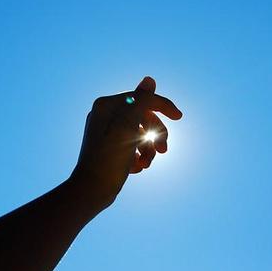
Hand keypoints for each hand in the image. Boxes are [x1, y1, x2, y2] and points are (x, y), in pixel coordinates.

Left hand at [71, 76, 182, 206]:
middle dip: (156, 133)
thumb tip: (150, 80)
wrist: (92, 190)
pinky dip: (139, 156)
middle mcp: (106, 115)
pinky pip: (134, 146)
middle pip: (143, 116)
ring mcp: (108, 132)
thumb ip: (140, 100)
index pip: (141, 97)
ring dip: (149, 149)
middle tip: (164, 150)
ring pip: (141, 133)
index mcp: (107, 105)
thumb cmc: (108, 159)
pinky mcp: (111, 148)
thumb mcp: (127, 126)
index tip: (179, 117)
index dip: (162, 105)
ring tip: (147, 164)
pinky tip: (137, 169)